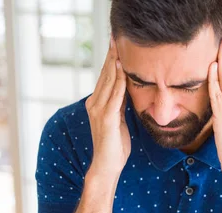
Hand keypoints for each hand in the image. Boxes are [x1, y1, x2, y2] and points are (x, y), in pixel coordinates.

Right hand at [85, 37, 130, 180]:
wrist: (107, 165)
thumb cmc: (115, 145)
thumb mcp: (119, 120)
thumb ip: (120, 104)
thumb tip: (127, 89)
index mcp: (97, 103)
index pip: (105, 78)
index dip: (111, 61)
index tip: (117, 45)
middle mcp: (94, 103)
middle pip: (105, 75)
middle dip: (111, 57)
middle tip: (116, 38)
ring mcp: (98, 110)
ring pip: (108, 82)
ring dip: (114, 64)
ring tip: (119, 48)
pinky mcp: (105, 118)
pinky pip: (114, 96)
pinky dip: (118, 82)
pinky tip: (123, 70)